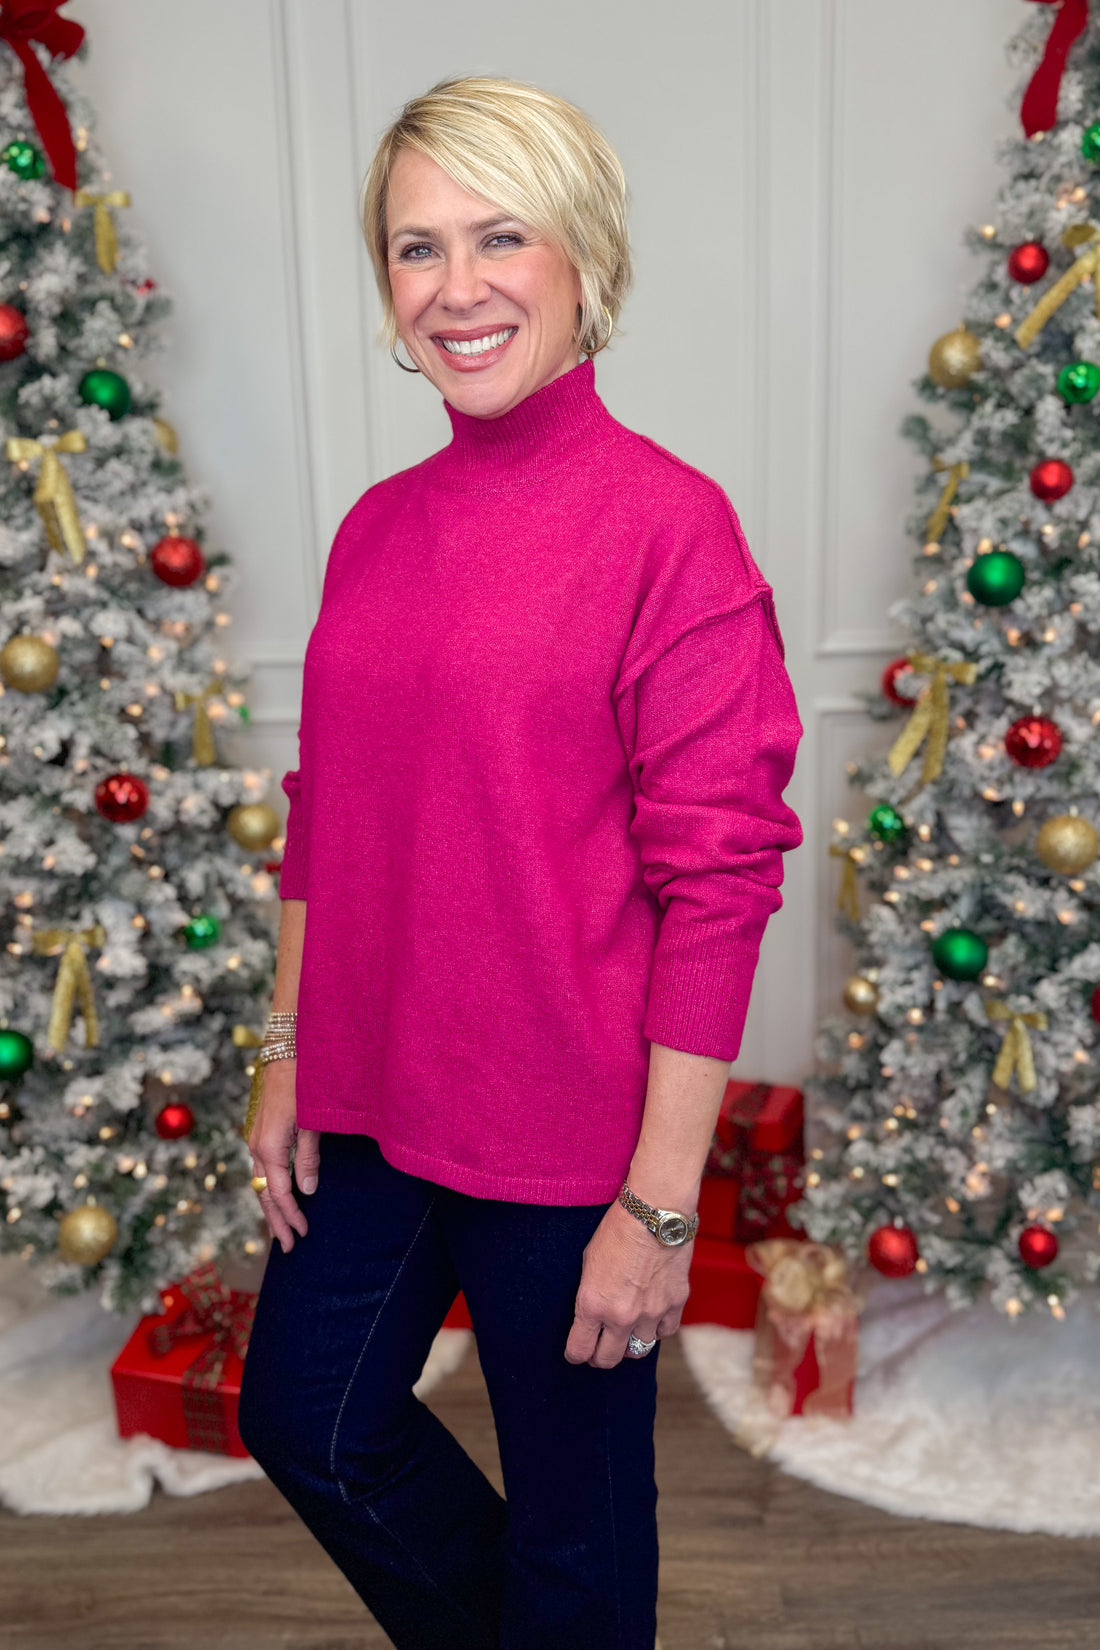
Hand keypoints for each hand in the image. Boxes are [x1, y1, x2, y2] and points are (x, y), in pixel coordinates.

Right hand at [246, 1058, 320, 1253]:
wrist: (287, 1048)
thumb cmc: (304, 1082)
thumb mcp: (312, 1121)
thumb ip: (309, 1157)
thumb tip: (306, 1190)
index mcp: (269, 1146)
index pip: (278, 1193)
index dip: (291, 1216)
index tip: (303, 1235)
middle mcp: (256, 1146)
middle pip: (264, 1193)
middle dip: (276, 1221)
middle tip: (290, 1247)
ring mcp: (255, 1138)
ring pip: (261, 1182)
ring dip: (272, 1206)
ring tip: (283, 1228)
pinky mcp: (260, 1131)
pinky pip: (262, 1168)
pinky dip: (270, 1187)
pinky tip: (279, 1195)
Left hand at [564, 1201, 691, 1368]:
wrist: (654, 1211)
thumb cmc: (616, 1229)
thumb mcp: (588, 1261)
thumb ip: (591, 1294)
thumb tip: (591, 1314)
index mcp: (592, 1304)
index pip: (579, 1350)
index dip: (575, 1354)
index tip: (576, 1352)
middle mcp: (621, 1316)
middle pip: (608, 1359)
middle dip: (599, 1357)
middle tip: (598, 1348)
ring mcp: (651, 1313)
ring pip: (639, 1350)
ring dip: (630, 1343)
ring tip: (626, 1331)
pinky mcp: (675, 1303)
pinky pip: (665, 1332)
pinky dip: (657, 1329)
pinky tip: (651, 1318)